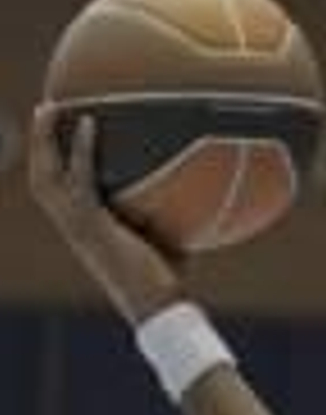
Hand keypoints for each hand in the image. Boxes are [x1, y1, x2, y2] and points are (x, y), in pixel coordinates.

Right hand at [28, 105, 185, 325]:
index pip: (56, 191)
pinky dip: (82, 151)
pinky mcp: (91, 227)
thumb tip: (198, 185)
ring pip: (45, 175)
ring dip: (45, 139)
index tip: (59, 133)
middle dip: (38, 143)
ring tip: (52, 106)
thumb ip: (168, 214)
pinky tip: (91, 124)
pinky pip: (80, 180)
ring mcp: (77, 227)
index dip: (51, 163)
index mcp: (82, 228)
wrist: (158, 308)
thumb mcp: (165, 239)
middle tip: (46, 108)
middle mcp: (72, 226)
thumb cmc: (166, 280)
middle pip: (40, 177)